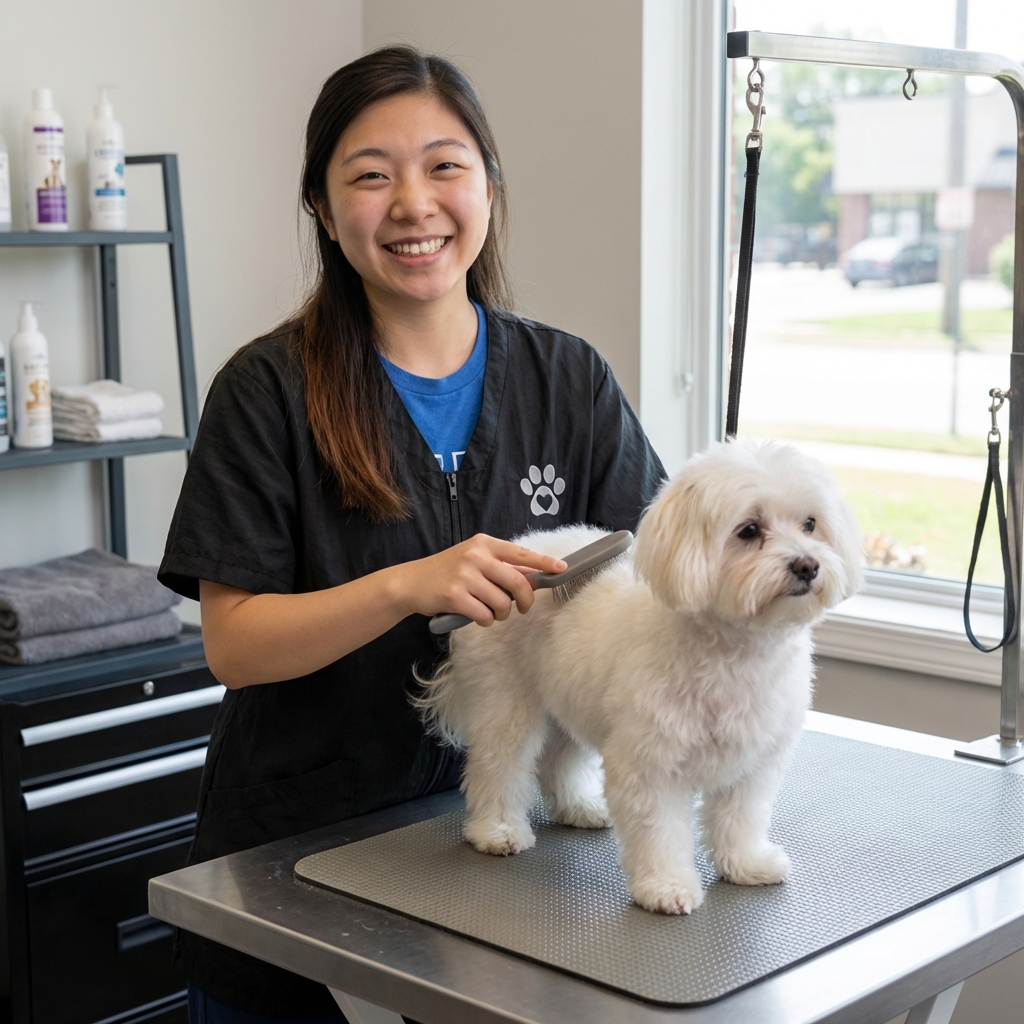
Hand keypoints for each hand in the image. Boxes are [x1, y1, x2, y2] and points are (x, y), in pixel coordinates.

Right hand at [391, 534, 566, 625]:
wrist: (411, 583)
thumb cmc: (447, 572)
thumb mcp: (473, 561)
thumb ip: (500, 567)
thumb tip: (532, 579)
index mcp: (483, 543)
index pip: (521, 553)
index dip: (543, 563)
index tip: (561, 568)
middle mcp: (476, 556)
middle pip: (518, 582)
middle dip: (525, 600)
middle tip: (522, 608)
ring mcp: (465, 575)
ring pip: (502, 603)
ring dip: (500, 614)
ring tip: (489, 611)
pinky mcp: (455, 595)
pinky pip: (485, 615)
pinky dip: (484, 620)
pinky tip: (475, 615)